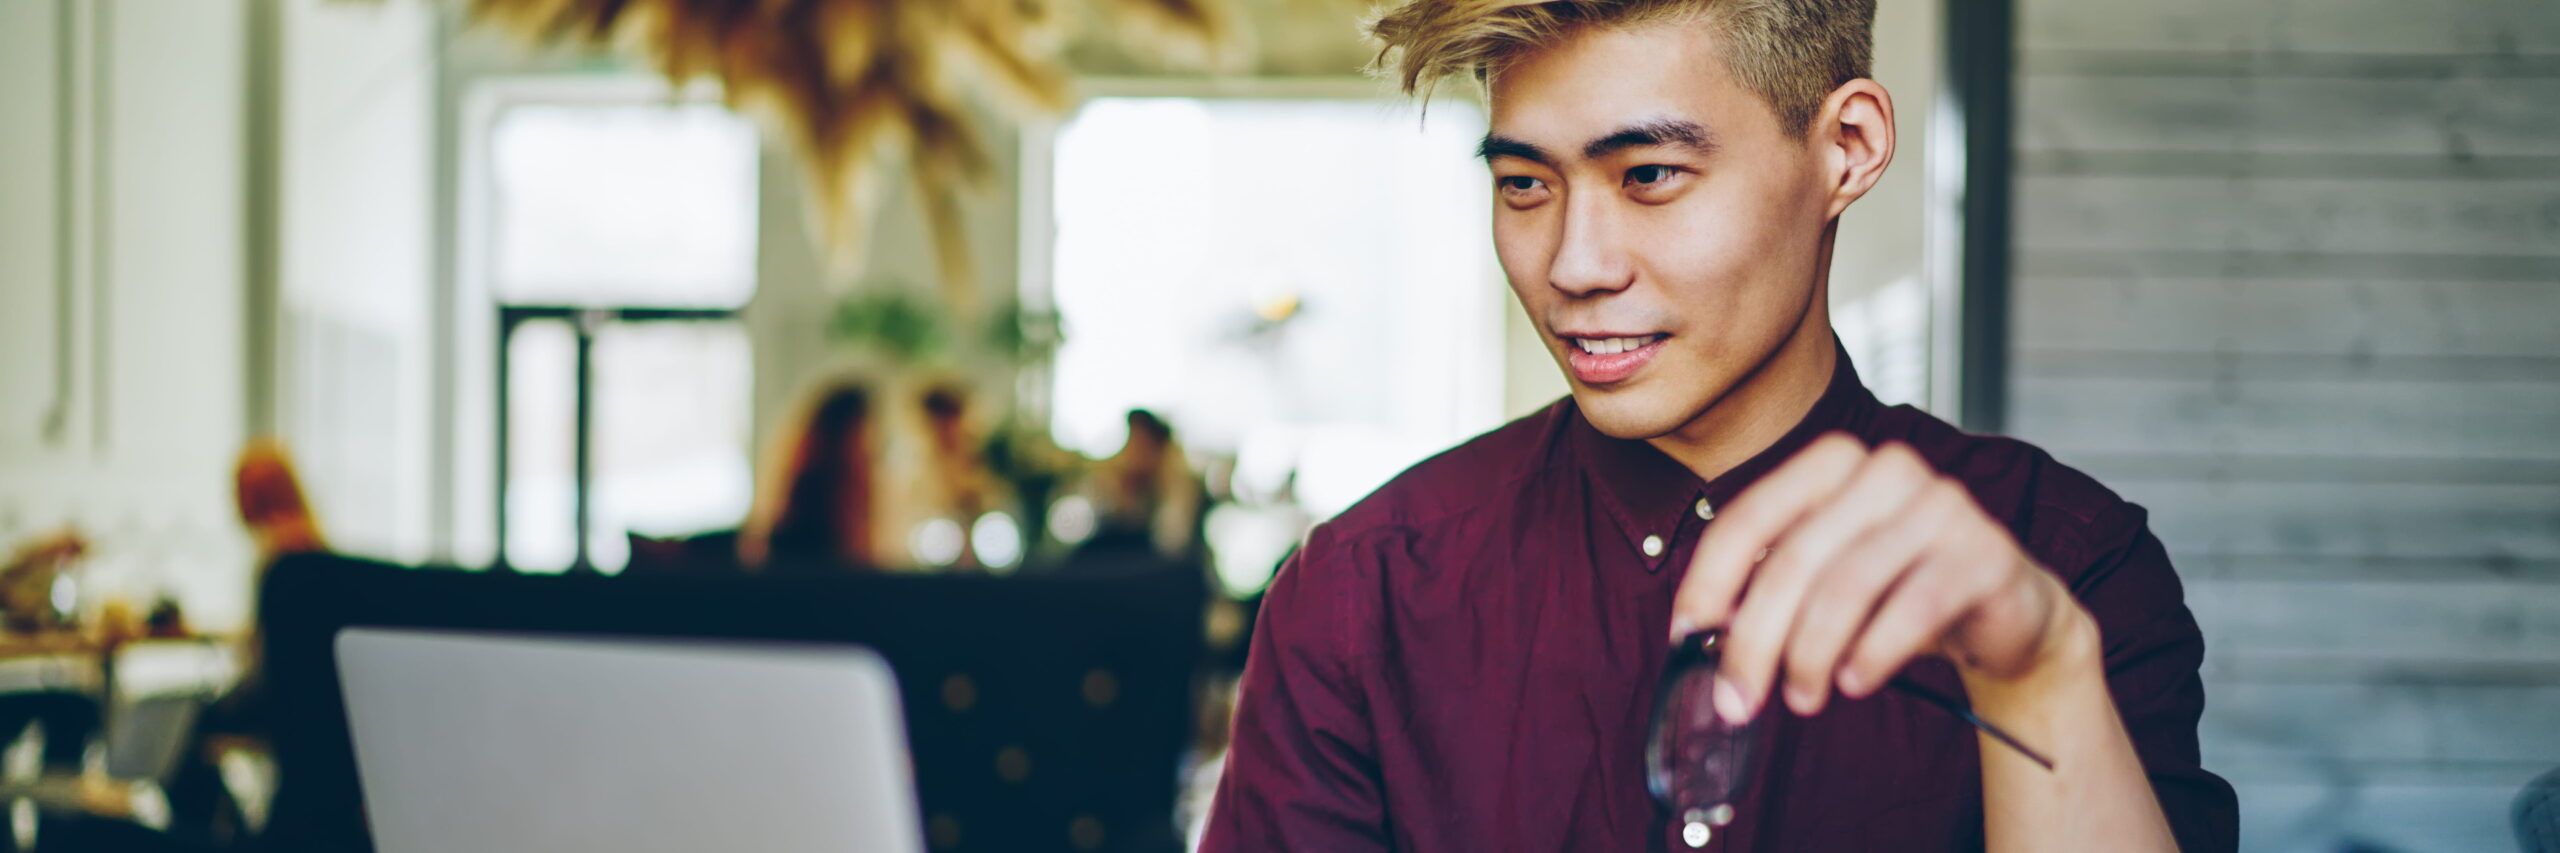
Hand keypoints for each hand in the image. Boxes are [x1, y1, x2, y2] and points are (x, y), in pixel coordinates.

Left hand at [1668, 433, 2089, 723]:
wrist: (2008, 612)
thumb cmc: (1902, 591)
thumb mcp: (1826, 579)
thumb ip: (1769, 586)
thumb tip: (1702, 631)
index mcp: (1834, 463)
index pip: (1750, 517)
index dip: (1709, 579)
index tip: (1686, 633)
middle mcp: (1887, 471)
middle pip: (1793, 560)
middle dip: (1754, 639)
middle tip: (1737, 696)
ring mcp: (1943, 506)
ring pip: (1847, 587)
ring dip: (1810, 655)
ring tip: (1801, 697)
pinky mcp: (1986, 553)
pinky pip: (1912, 608)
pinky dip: (1873, 653)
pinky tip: (1854, 682)